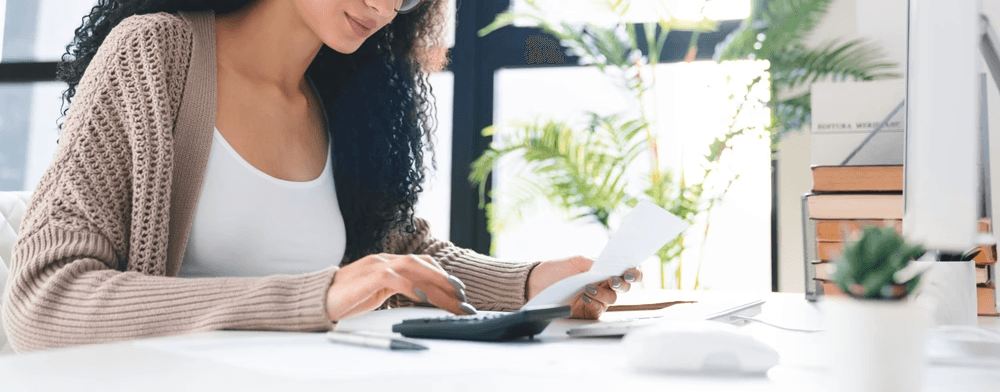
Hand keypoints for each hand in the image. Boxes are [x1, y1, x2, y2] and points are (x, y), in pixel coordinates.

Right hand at [325, 253, 475, 321]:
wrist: (317, 299)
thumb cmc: (346, 299)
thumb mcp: (377, 294)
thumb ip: (396, 290)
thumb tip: (421, 297)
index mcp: (388, 263)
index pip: (422, 263)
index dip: (442, 275)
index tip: (459, 291)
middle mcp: (385, 260)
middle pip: (423, 264)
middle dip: (446, 280)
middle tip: (464, 297)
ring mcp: (377, 265)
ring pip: (415, 268)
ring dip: (437, 283)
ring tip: (452, 297)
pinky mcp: (369, 276)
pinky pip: (396, 279)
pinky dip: (413, 286)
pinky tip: (425, 296)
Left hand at [526, 256, 642, 319]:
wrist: (534, 285)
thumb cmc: (555, 270)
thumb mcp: (576, 262)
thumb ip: (596, 264)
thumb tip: (611, 269)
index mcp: (603, 270)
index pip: (626, 271)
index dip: (634, 272)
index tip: (630, 271)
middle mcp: (603, 285)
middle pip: (625, 287)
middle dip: (623, 283)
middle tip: (614, 280)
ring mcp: (597, 299)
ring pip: (613, 299)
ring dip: (604, 293)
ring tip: (588, 288)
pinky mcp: (588, 312)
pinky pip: (600, 310)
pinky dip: (595, 303)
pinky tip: (585, 298)